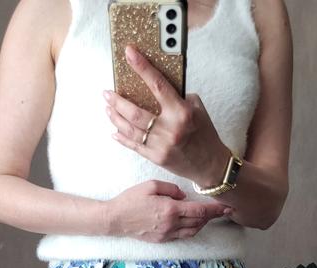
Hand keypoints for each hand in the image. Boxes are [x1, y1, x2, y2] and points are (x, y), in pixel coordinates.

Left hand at [103, 44, 230, 187]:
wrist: (209, 164)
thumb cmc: (204, 133)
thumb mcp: (197, 108)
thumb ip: (177, 97)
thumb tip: (154, 86)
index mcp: (181, 112)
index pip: (157, 84)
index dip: (142, 67)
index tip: (129, 53)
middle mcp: (169, 129)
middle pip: (135, 112)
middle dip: (117, 101)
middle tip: (107, 93)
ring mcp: (160, 146)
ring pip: (130, 129)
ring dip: (116, 117)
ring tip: (108, 108)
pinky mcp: (155, 158)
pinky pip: (133, 146)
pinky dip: (122, 137)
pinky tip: (114, 130)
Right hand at [106, 179, 232, 242]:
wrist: (115, 220)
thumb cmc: (131, 200)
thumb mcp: (151, 186)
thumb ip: (171, 189)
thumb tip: (183, 195)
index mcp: (171, 210)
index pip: (200, 210)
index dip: (216, 209)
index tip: (228, 206)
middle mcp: (171, 224)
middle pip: (199, 221)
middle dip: (213, 216)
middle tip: (224, 210)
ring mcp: (167, 234)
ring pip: (193, 231)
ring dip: (203, 223)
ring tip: (209, 215)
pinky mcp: (162, 239)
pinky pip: (183, 235)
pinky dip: (192, 229)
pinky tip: (194, 223)